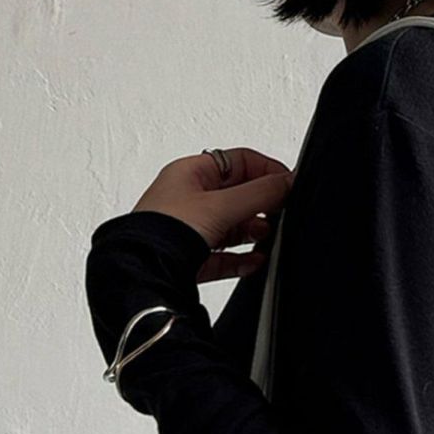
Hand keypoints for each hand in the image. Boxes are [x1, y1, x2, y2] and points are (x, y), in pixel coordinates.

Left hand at [132, 147, 294, 283]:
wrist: (146, 272)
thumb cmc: (165, 230)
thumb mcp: (221, 205)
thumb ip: (260, 193)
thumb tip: (287, 182)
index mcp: (191, 173)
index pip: (238, 161)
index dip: (266, 170)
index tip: (287, 184)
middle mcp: (188, 198)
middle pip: (237, 195)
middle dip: (261, 206)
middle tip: (280, 213)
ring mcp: (190, 230)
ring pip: (231, 227)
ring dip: (252, 233)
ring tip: (268, 238)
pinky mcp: (192, 260)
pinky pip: (224, 257)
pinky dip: (242, 259)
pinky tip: (255, 261)